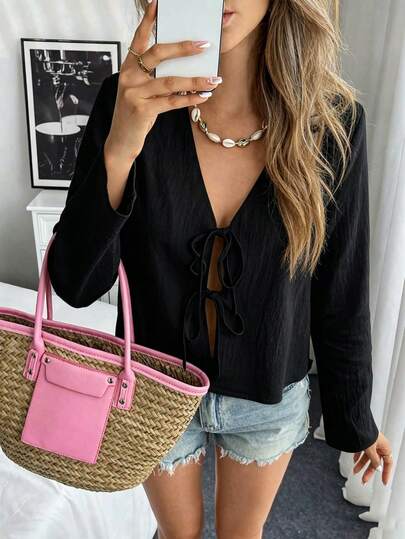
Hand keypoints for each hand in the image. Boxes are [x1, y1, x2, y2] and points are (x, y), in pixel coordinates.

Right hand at [104, 0, 221, 164]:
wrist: (121, 141)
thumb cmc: (136, 114)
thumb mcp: (141, 91)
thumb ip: (156, 78)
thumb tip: (187, 68)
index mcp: (128, 68)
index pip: (139, 39)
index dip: (148, 21)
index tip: (158, 3)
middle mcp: (128, 77)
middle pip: (157, 54)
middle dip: (183, 48)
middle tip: (204, 44)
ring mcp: (134, 93)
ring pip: (169, 82)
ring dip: (195, 80)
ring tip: (214, 79)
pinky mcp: (141, 110)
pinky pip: (171, 102)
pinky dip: (189, 99)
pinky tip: (203, 96)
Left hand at [352, 431, 392, 485]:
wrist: (356, 422)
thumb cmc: (366, 433)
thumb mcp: (371, 450)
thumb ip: (375, 461)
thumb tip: (378, 468)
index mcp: (385, 447)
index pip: (388, 463)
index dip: (386, 473)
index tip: (384, 481)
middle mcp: (379, 445)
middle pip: (375, 462)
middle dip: (369, 471)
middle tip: (364, 480)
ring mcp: (371, 443)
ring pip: (367, 457)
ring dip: (361, 464)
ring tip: (355, 471)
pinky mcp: (364, 440)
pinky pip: (362, 451)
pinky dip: (358, 456)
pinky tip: (354, 460)